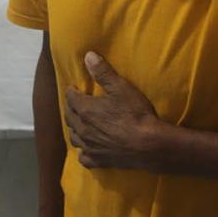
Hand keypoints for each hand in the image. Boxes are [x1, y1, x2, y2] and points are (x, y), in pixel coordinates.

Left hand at [65, 52, 159, 169]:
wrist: (148, 144)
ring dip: (75, 129)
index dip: (72, 91)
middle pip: (69, 118)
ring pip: (73, 137)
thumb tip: (87, 56)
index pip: (71, 98)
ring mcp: (89, 146)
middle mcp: (82, 129)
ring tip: (80, 124)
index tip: (74, 88)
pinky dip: (83, 151)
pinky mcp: (97, 160)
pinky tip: (88, 148)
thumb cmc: (135, 113)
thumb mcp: (121, 88)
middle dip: (71, 109)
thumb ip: (103, 72)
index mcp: (85, 110)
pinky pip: (83, 157)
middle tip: (76, 104)